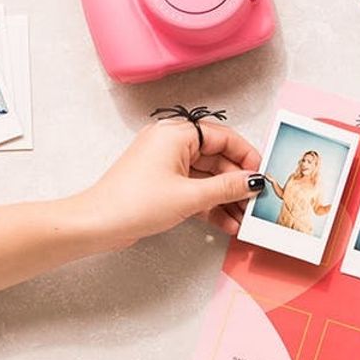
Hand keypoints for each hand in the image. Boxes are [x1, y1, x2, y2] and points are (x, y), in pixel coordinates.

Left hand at [71, 119, 262, 249]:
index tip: (261, 175)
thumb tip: (253, 181)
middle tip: (255, 202)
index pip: (223, 136)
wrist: (98, 224)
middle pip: (217, 158)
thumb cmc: (134, 202)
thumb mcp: (190, 196)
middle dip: (237, 183)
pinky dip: (210, 205)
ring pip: (207, 177)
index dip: (246, 155)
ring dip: (226, 198)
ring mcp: (166, 165)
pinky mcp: (163, 185)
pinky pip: (195, 189)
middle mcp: (172, 144)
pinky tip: (226, 222)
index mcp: (176, 134)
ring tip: (243, 218)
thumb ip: (227, 187)